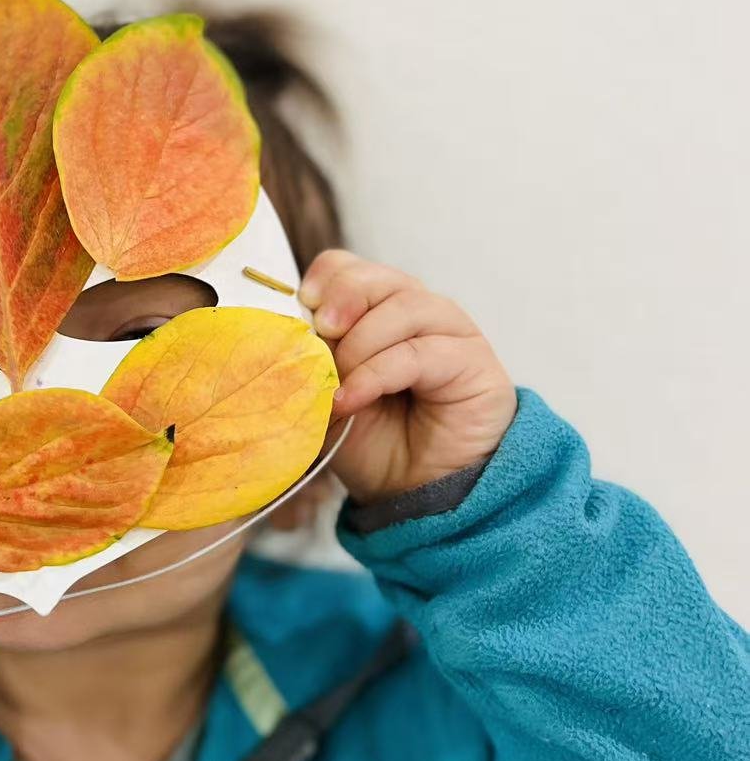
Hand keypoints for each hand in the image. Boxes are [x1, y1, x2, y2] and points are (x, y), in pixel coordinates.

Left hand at [298, 252, 517, 504]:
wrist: (415, 493)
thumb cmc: (373, 442)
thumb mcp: (329, 396)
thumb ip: (314, 361)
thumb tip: (288, 334)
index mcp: (377, 311)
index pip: (348, 267)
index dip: (324, 280)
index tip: (300, 307)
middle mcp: (415, 311)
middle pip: (376, 276)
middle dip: (341, 298)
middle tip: (320, 332)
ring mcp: (449, 331)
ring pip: (402, 306)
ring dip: (360, 345)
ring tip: (338, 386)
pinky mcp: (472, 361)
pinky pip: (420, 351)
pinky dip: (377, 374)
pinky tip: (353, 400)